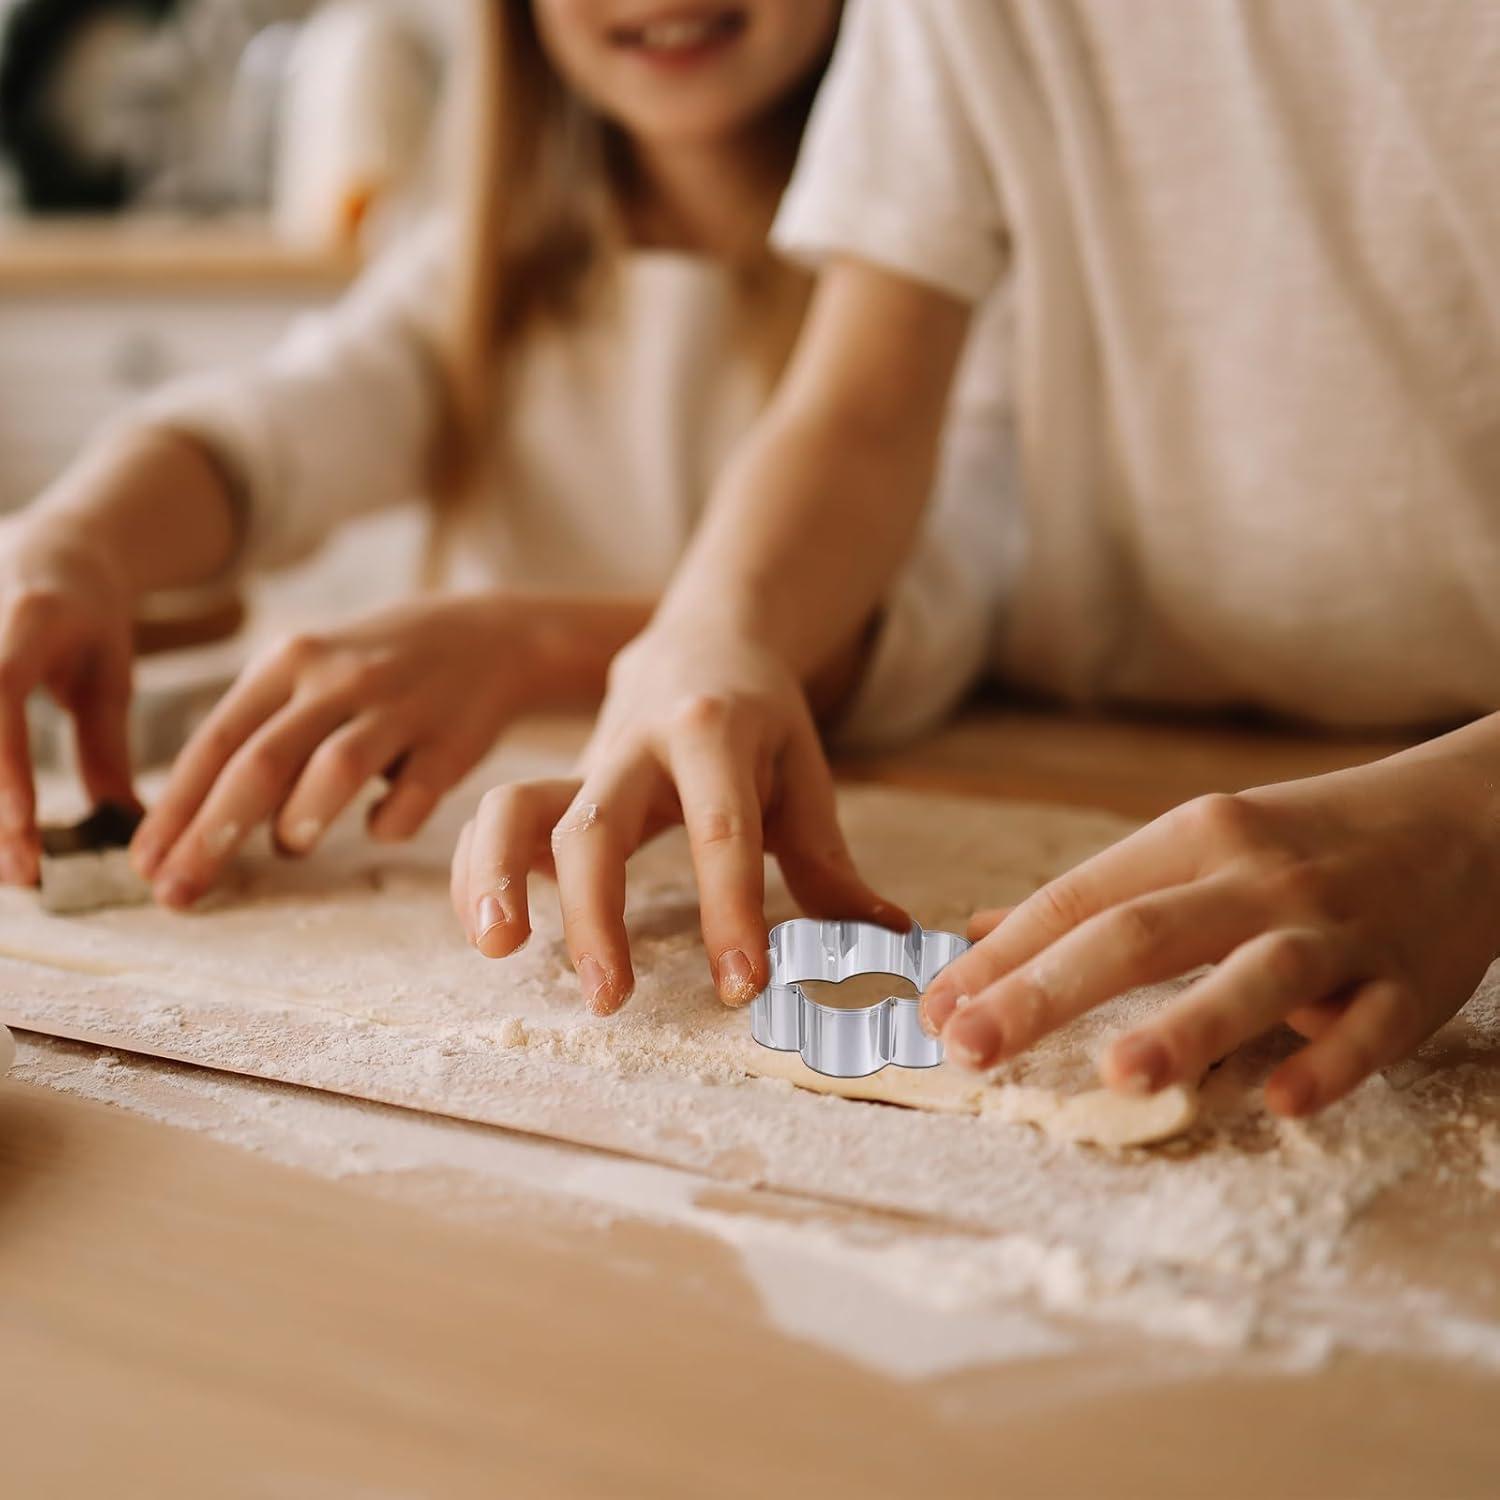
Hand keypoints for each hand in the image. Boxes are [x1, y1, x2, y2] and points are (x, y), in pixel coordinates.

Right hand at [0, 518, 137, 883]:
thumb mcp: (110, 674)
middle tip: (19, 874)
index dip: (3, 772)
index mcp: (24, 621)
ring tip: (7, 864)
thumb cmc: (87, 617)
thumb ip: (106, 748)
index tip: (22, 835)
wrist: (48, 548)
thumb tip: (125, 825)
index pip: (0, 698)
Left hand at [133, 594, 573, 906]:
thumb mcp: (311, 676)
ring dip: (300, 819)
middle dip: (210, 834)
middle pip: (261, 762)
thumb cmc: (376, 672)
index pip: (215, 741)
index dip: (174, 808)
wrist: (488, 637)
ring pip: (335, 768)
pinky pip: (413, 793)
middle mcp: (338, 679)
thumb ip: (258, 734)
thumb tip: (187, 821)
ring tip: (289, 848)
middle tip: (176, 891)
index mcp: (289, 663)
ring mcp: (398, 707)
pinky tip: (378, 828)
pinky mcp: (452, 740)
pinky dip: (388, 820)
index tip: (145, 865)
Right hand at [450, 624, 906, 1014]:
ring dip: (495, 876)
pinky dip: (477, 869)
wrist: (702, 641)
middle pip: (596, 824)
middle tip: (608, 998)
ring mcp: (586, 760)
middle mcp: (638, 743)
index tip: (739, 987)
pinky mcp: (555, 780)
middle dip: (595, 914)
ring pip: (516, 805)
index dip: (729, 913)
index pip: (722, 831)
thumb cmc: (760, 718)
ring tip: (498, 949)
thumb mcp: (804, 772)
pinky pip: (494, 817)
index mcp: (715, 734)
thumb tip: (884, 936)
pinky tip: (489, 928)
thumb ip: (828, 859)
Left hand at [920, 734, 1499, 1116]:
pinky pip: (1367, 1029)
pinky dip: (1326, 1063)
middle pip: (1140, 934)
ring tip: (1116, 1075)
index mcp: (1193, 837)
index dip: (1002, 954)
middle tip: (970, 1046)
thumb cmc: (1304, 840)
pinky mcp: (1410, 981)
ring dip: (1186, 1025)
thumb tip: (978, 934)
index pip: (1078, 898)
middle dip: (1047, 991)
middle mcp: (1254, 876)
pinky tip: (1279, 1102)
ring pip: (1253, 976)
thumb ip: (1095, 896)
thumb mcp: (1198, 843)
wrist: (1466, 814)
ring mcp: (1335, 929)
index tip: (935, 1006)